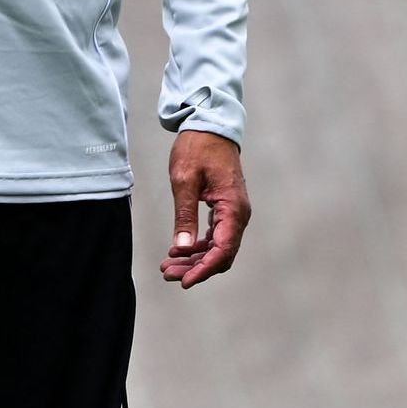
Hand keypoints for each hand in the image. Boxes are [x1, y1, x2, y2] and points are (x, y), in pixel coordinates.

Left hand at [161, 129, 249, 287]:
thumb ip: (184, 215)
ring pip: (218, 248)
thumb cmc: (198, 148)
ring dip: (195, 260)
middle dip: (195, 268)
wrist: (210, 126)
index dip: (204, 269)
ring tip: (168, 266)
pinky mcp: (226, 210)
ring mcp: (234, 212)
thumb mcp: (184, 180)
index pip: (223, 249)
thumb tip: (181, 248)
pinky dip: (198, 247)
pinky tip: (178, 251)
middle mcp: (238, 213)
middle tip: (167, 274)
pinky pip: (215, 236)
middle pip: (221, 254)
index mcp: (232, 207)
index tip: (185, 281)